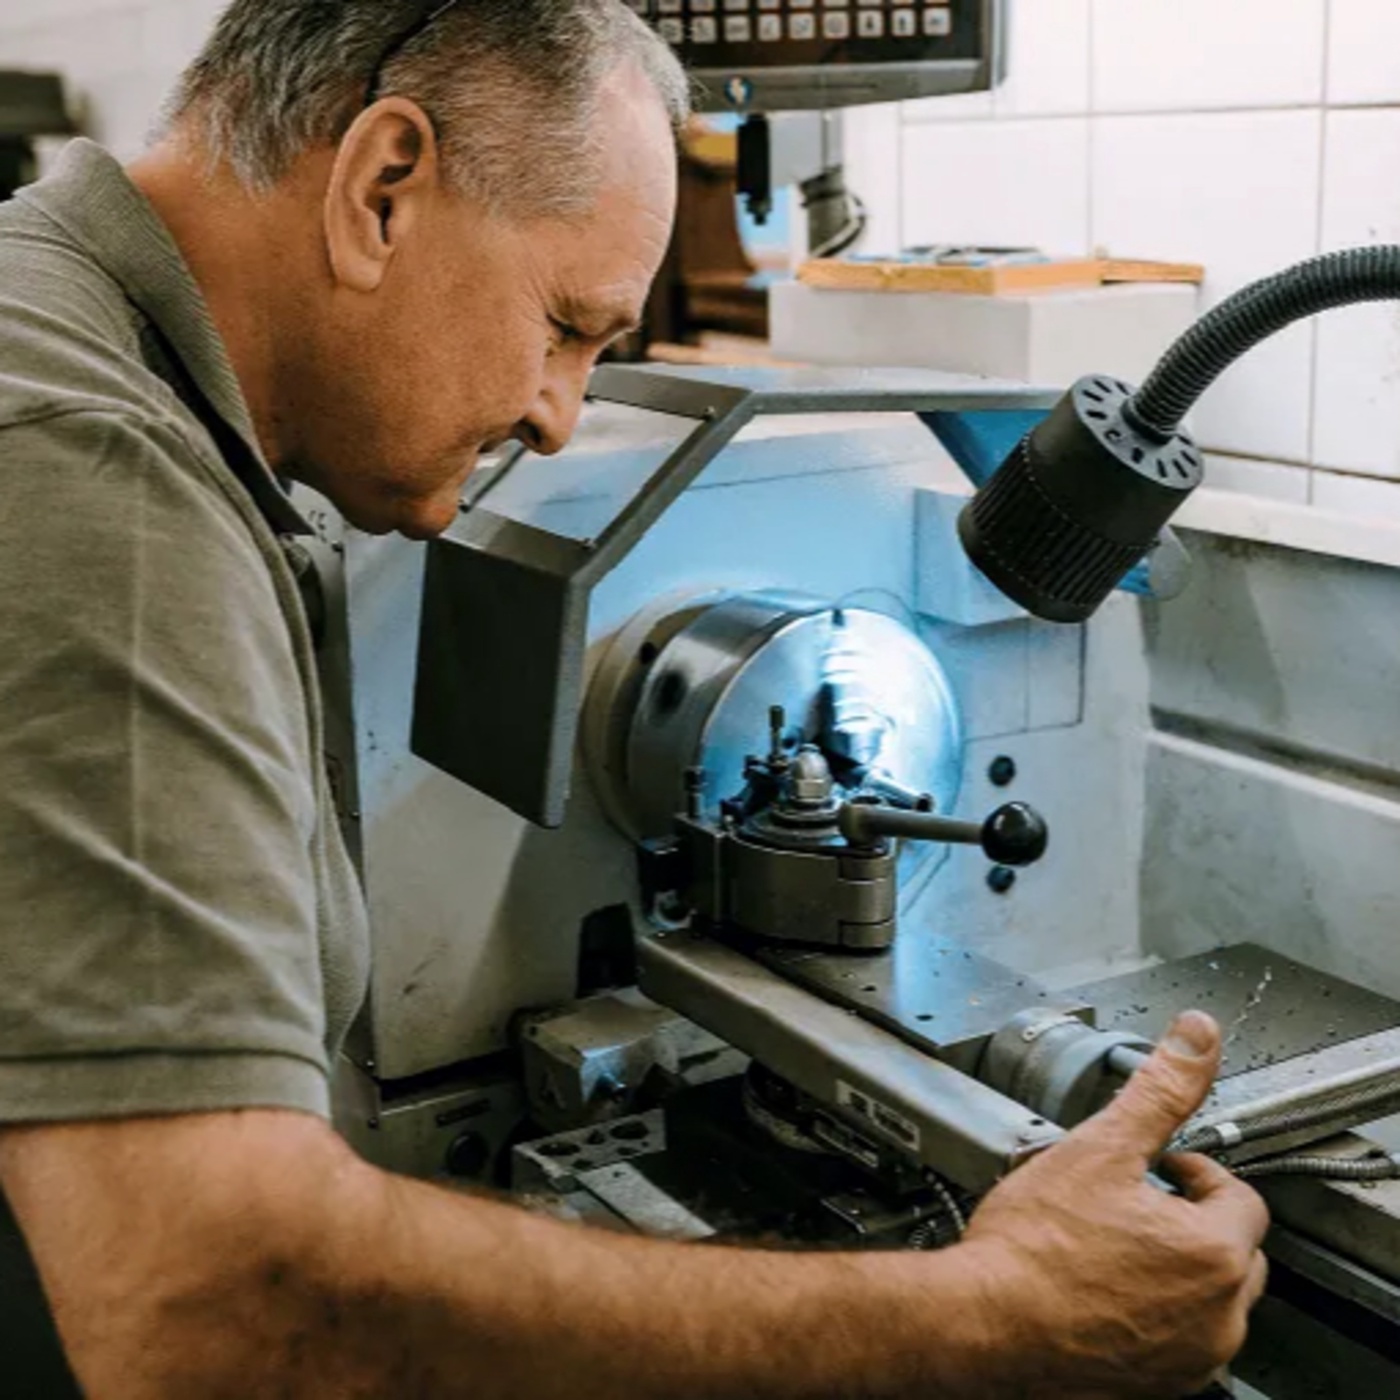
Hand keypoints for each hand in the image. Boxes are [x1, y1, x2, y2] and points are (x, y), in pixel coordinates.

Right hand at [962, 1011, 1268, 1398]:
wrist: (981, 1326)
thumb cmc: (1030, 1248)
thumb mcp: (1099, 1147)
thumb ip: (1159, 1090)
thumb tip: (1197, 1035)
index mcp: (1212, 1254)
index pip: (1238, 1196)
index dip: (1191, 1171)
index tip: (1154, 1168)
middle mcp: (1216, 1319)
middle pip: (1230, 1251)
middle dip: (1188, 1220)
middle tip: (1131, 1204)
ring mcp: (1187, 1361)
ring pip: (1206, 1301)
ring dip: (1174, 1270)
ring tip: (1110, 1244)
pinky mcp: (1156, 1388)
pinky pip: (1176, 1342)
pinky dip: (1151, 1314)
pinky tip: (1098, 1289)